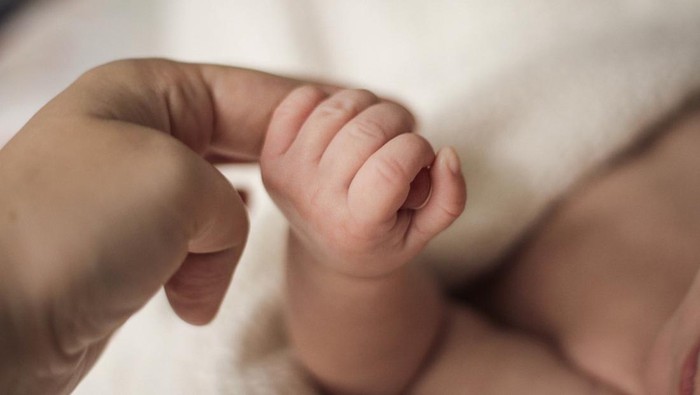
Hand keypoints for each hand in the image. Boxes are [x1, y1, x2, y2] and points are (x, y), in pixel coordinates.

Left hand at [0, 59, 307, 393]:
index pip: (254, 96)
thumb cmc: (72, 226)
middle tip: (333, 199)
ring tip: (215, 262)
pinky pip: (194, 249)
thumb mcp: (178, 183)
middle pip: (243, 149)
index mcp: (148, 92)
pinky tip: (190, 293)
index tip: (366, 140)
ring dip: (228, 241)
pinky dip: (201, 274)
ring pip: (221, 208)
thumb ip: (232, 204)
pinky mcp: (128, 248)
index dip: (314, 120)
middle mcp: (141, 134)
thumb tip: (214, 247)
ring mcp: (133, 193)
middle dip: (284, 180)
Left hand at [260, 86, 466, 277]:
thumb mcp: (423, 233)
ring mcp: (289, 175)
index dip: (417, 150)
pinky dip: (331, 99)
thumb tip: (448, 153)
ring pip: (338, 107)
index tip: (422, 160)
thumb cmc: (383, 238)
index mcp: (354, 226)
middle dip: (398, 123)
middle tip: (402, 140)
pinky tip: (345, 125)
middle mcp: (314, 201)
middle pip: (366, 131)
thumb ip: (449, 198)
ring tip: (378, 131)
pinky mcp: (271, 155)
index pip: (390, 167)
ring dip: (370, 106)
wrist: (327, 250)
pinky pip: (302, 99)